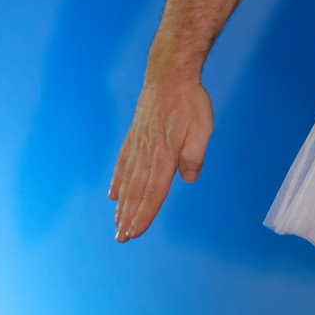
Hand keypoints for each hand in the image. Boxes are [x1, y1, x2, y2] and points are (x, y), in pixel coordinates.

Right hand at [110, 70, 213, 241]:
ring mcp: (137, 146)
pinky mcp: (134, 137)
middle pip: (136, 192)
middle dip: (129, 217)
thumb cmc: (188, 102)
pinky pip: (122, 163)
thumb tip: (187, 178)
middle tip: (121, 238)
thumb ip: (194, 156)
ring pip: (127, 181)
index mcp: (163, 156)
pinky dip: (117, 181)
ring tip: (116, 224)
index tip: (134, 232)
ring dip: (122, 205)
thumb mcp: (201, 129)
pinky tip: (113, 194)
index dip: (144, 214)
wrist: (168, 75)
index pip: (153, 193)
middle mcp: (146, 154)